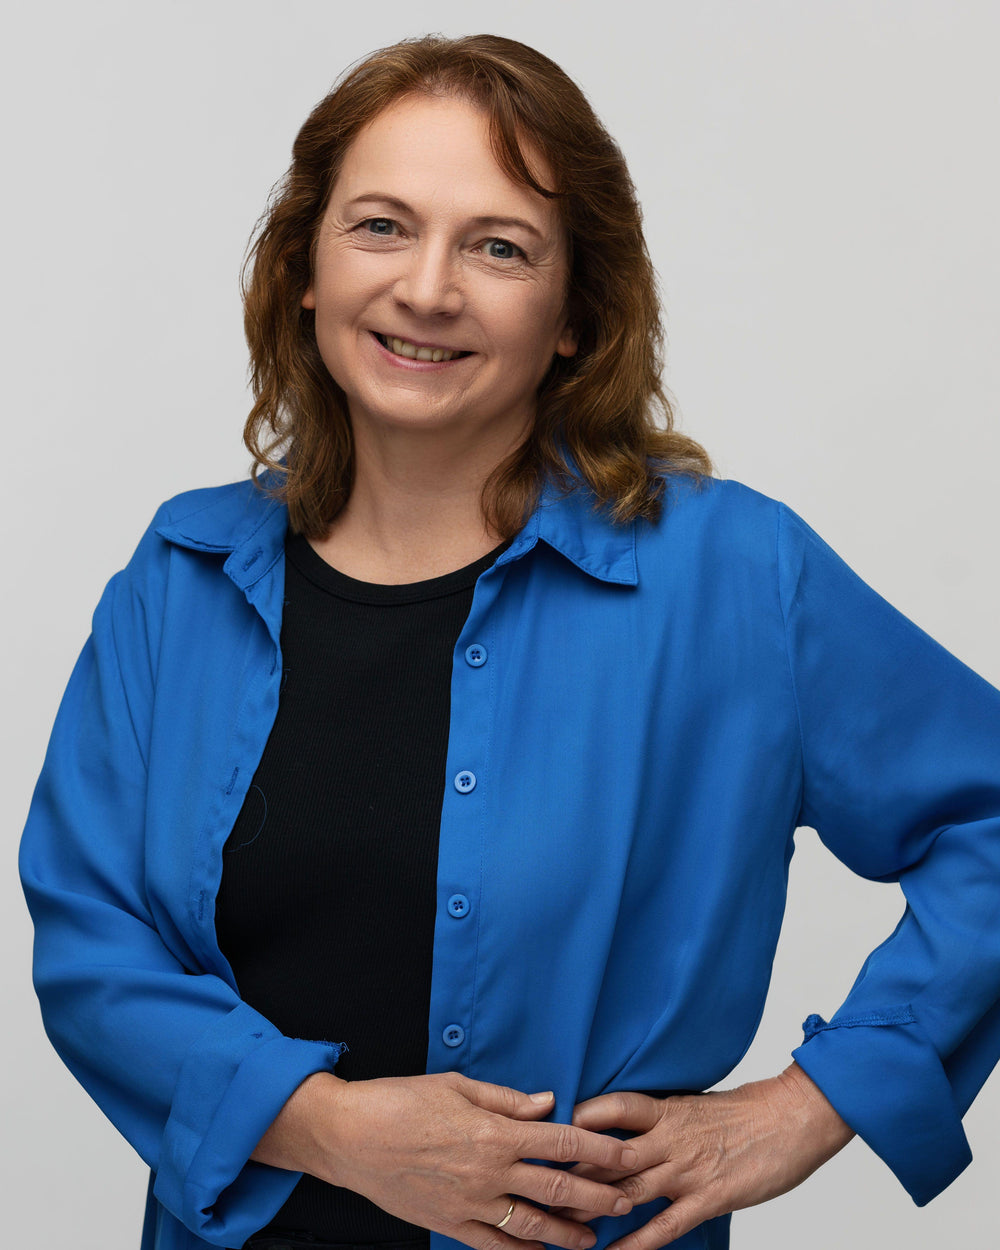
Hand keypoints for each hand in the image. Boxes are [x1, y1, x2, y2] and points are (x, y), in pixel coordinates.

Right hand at [252, 1070, 636, 1249]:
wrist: (350, 1137)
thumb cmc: (400, 1101)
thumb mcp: (457, 1086)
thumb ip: (507, 1099)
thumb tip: (548, 1103)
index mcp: (494, 1132)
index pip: (560, 1142)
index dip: (598, 1149)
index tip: (626, 1155)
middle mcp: (488, 1172)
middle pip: (557, 1188)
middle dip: (597, 1197)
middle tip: (626, 1203)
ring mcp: (470, 1204)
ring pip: (532, 1225)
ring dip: (567, 1233)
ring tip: (593, 1239)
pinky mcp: (449, 1224)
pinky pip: (495, 1245)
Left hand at [560, 1063, 854, 1248]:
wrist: (790, 1118)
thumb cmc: (745, 1112)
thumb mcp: (694, 1105)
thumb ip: (661, 1118)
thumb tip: (630, 1125)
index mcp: (665, 1109)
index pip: (612, 1108)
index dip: (580, 1118)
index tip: (549, 1129)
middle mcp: (669, 1138)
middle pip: (608, 1155)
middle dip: (572, 1172)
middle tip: (538, 1187)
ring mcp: (686, 1169)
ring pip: (628, 1191)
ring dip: (594, 1209)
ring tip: (561, 1227)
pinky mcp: (707, 1198)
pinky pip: (665, 1225)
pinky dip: (637, 1242)